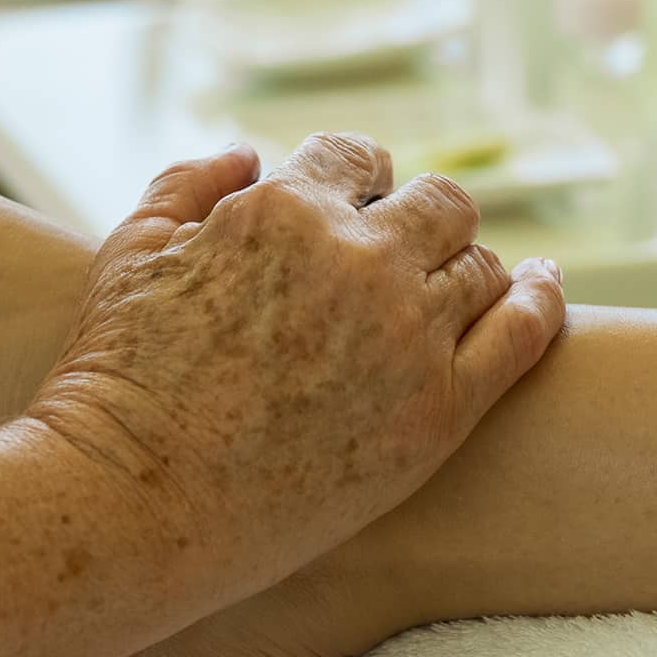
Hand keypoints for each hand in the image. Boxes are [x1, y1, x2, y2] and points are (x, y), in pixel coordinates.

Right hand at [28, 134, 564, 602]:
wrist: (130, 504)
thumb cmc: (113, 379)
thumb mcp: (128, 252)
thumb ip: (188, 183)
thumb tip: (247, 152)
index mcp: (285, 209)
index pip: (358, 157)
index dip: (359, 179)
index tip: (359, 206)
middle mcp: (360, 259)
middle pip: (439, 205)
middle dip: (424, 219)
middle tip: (409, 256)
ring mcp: (407, 334)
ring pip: (481, 265)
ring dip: (469, 266)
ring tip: (458, 289)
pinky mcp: (438, 411)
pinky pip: (521, 333)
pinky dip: (540, 300)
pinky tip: (543, 287)